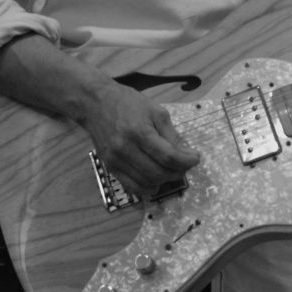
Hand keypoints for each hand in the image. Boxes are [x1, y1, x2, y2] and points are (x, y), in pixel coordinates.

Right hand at [78, 82, 200, 196]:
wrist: (95, 103)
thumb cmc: (128, 103)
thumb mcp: (156, 111)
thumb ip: (171, 134)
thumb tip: (185, 153)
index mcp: (139, 132)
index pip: (168, 156)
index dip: (186, 161)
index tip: (195, 158)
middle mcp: (125, 149)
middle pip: (159, 172)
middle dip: (178, 171)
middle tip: (185, 165)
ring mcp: (115, 160)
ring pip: (147, 182)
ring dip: (165, 180)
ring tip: (173, 171)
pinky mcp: (109, 167)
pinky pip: (131, 186)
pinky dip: (147, 188)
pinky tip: (156, 181)